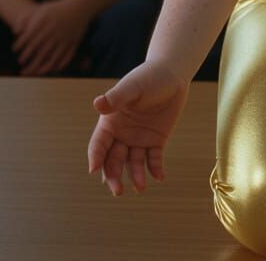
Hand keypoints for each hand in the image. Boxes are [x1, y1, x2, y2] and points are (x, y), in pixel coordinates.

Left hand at [12, 0, 92, 75]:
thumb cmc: (58, 8)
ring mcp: (64, 38)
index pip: (26, 38)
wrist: (81, 6)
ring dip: (40, 67)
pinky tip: (52, 69)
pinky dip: (58, 65)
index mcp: (43, 22)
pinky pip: (65, 58)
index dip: (19, 46)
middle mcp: (53, 31)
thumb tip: (15, 32)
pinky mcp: (73, 42)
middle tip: (21, 63)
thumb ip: (25, 18)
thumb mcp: (41, 9)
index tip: (15, 50)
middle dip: (26, 58)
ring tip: (34, 72)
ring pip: (50, 58)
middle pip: (36, 51)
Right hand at [87, 61, 188, 195]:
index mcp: (110, 122)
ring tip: (141, 187)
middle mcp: (121, 134)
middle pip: (113, 160)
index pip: (98, 144)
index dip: (95, 157)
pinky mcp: (156, 140)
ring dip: (135, 175)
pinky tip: (159, 176)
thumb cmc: (148, 77)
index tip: (93, 170)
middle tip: (118, 190)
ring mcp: (138, 138)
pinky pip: (153, 158)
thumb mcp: (132, 87)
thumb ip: (116, 97)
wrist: (172, 74)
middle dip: (113, 176)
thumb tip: (97, 104)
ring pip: (133, 163)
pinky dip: (155, 168)